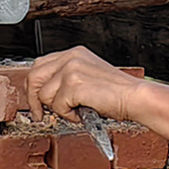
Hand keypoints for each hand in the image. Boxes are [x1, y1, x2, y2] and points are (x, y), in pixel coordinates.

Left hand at [19, 47, 147, 122]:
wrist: (134, 97)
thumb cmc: (117, 93)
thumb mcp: (88, 76)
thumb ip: (67, 77)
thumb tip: (45, 93)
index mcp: (74, 53)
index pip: (40, 66)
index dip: (34, 86)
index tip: (36, 101)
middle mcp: (71, 58)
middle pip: (34, 77)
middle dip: (34, 99)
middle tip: (40, 113)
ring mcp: (71, 70)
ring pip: (44, 95)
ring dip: (58, 109)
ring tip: (77, 110)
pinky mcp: (73, 84)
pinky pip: (58, 107)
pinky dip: (69, 115)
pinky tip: (83, 112)